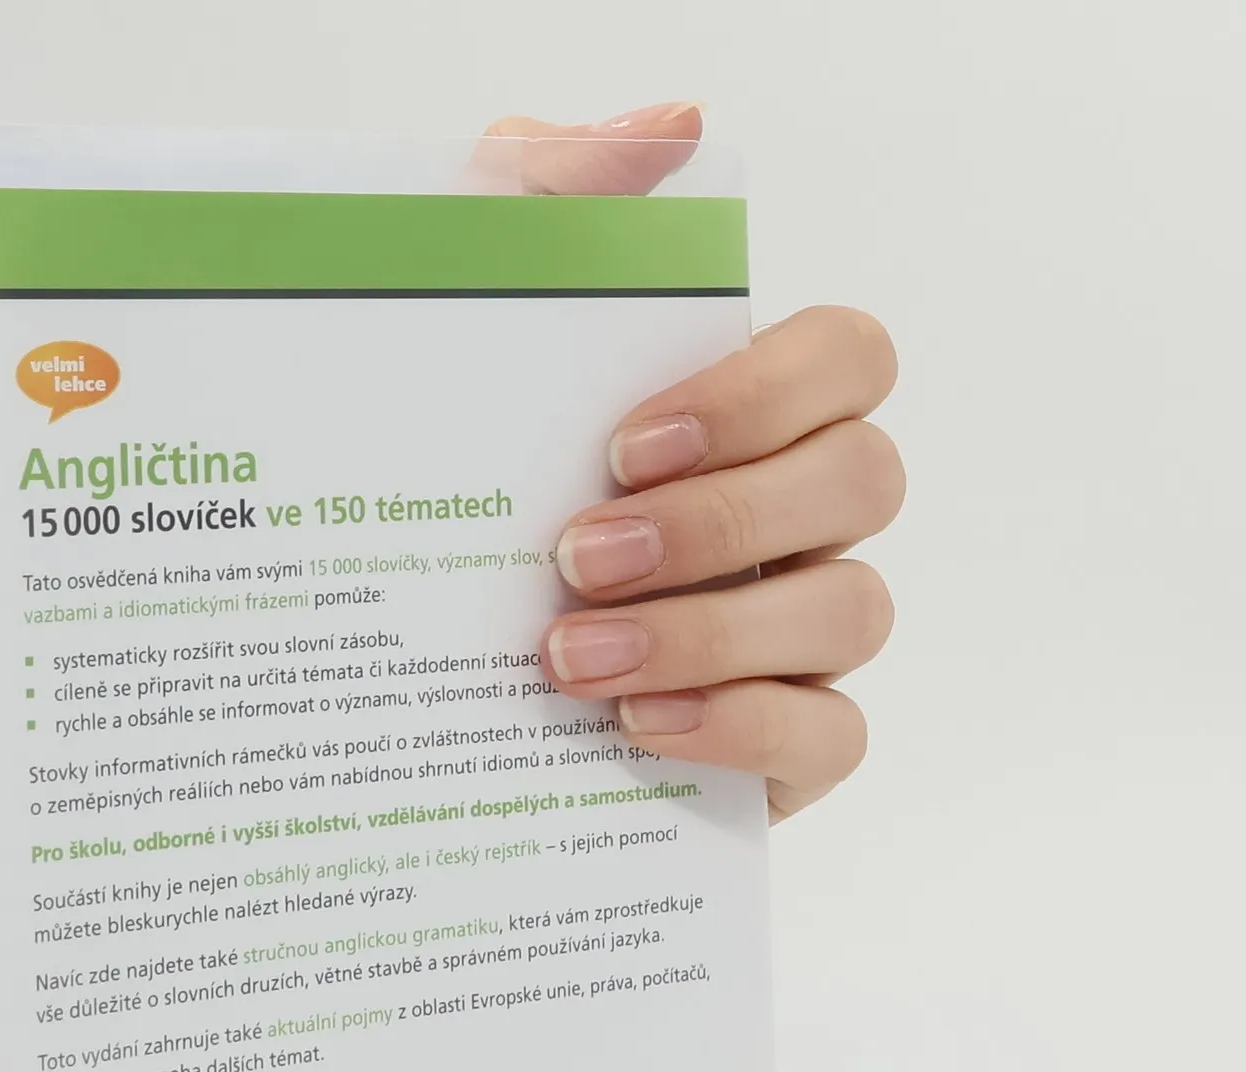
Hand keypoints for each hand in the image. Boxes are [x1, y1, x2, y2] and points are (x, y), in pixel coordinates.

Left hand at [487, 106, 904, 821]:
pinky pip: (831, 735)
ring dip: (711, 633)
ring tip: (570, 658)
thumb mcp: (471, 330)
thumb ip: (552, 205)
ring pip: (853, 610)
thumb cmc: (470, 485)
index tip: (626, 444)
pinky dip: (742, 728)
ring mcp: (805, 633)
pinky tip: (637, 724)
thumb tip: (667, 131)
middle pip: (861, 482)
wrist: (407, 670)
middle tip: (580, 556)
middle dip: (721, 522)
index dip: (760, 396)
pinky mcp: (786, 743)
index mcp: (754, 414)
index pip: (847, 359)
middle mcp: (802, 515)